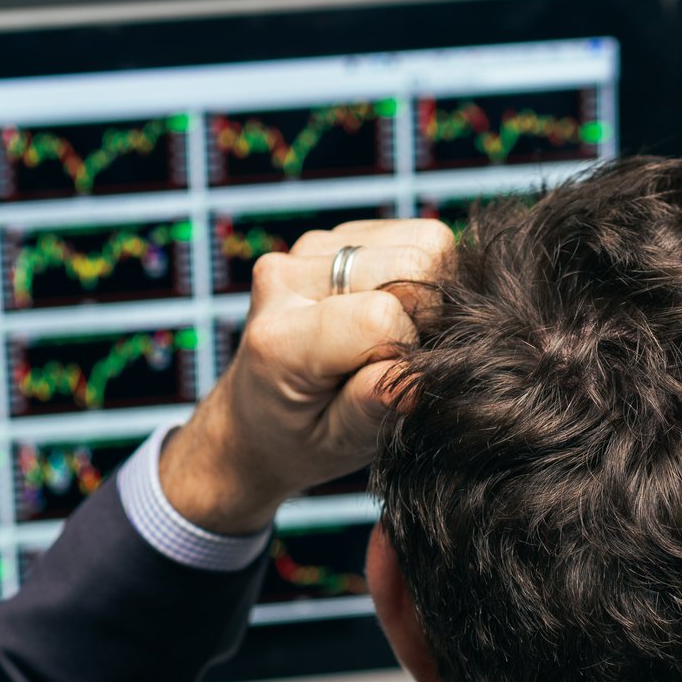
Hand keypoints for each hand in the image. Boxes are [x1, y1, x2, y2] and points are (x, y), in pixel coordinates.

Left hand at [160, 218, 453, 532]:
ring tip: (390, 335)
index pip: (382, 316)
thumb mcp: (337, 444)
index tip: (395, 380)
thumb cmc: (299, 437)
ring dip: (424, 291)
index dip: (410, 352)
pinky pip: (410, 236)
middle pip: (413, 263)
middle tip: (400, 355)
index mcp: (281, 339)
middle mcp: (287, 280)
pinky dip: (415, 275)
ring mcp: (307, 250)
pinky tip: (386, 310)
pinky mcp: (330, 238)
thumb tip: (418, 378)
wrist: (255, 417)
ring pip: (420, 243)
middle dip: (426, 314)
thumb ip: (372, 408)